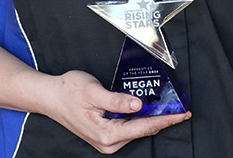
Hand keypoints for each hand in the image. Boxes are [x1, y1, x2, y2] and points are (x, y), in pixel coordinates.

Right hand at [37, 70, 190, 153]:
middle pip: (143, 131)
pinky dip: (140, 120)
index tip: (182, 114)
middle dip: (162, 120)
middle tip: (181, 109)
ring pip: (137, 130)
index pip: (143, 127)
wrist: (50, 96)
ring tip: (168, 108)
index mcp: (106, 134)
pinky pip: (129, 129)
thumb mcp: (93, 91)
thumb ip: (116, 100)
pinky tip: (148, 110)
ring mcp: (106, 141)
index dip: (165, 120)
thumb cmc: (68, 91)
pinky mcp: (105, 136)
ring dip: (152, 119)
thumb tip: (137, 105)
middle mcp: (107, 142)